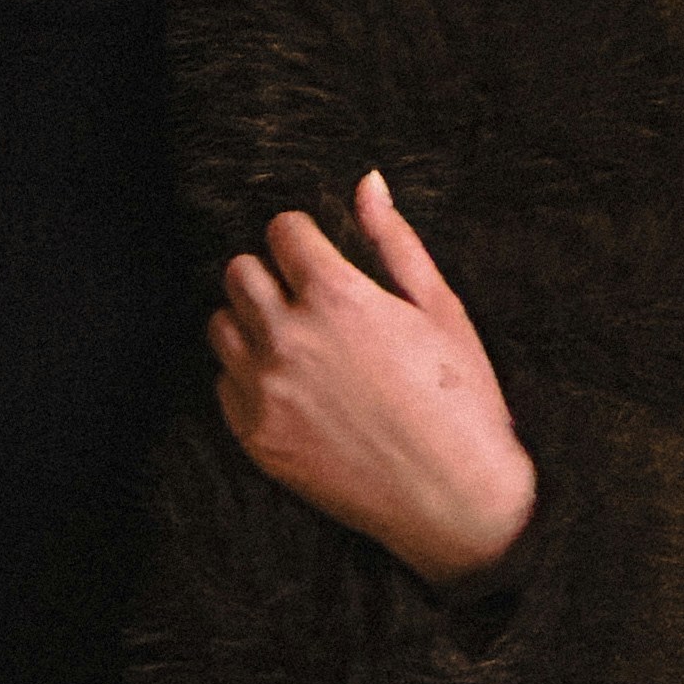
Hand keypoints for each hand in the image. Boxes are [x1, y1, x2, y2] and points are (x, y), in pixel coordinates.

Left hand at [208, 170, 536, 586]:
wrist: (455, 500)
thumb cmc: (461, 401)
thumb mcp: (440, 310)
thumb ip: (394, 242)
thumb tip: (368, 183)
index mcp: (337, 297)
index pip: (281, 231)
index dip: (302, 238)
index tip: (317, 254)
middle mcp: (289, 339)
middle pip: (239, 272)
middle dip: (270, 275)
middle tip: (306, 299)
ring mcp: (266, 391)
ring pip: (222, 325)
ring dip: (251, 323)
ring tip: (296, 344)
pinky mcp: (256, 436)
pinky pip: (224, 383)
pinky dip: (248, 378)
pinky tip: (294, 390)